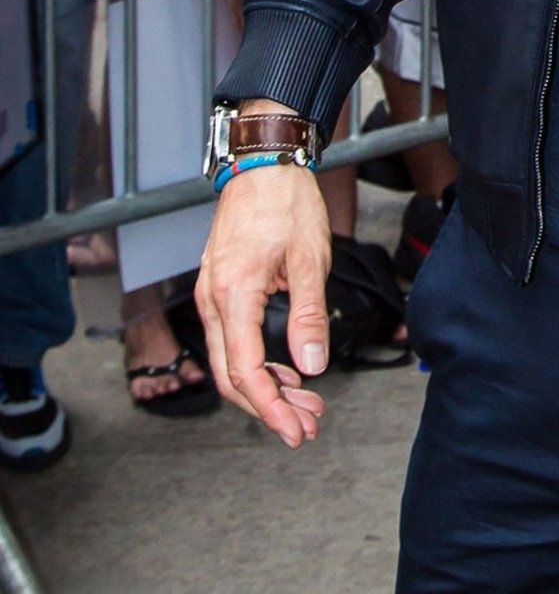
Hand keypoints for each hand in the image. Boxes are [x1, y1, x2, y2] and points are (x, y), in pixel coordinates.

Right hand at [197, 163, 330, 447]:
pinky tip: (286, 370)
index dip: (270, 408)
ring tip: (305, 402)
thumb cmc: (287, 202)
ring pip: (231, 360)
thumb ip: (309, 316)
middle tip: (307, 424)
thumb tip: (312, 367)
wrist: (264, 163)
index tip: (295, 430)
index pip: (244, 372)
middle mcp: (212, 300)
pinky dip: (257, 362)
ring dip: (266, 387)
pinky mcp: (219, 288)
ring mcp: (211, 294)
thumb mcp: (309, 259)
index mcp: (233, 295)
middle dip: (269, 407)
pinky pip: (232, 338)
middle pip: (232, 376)